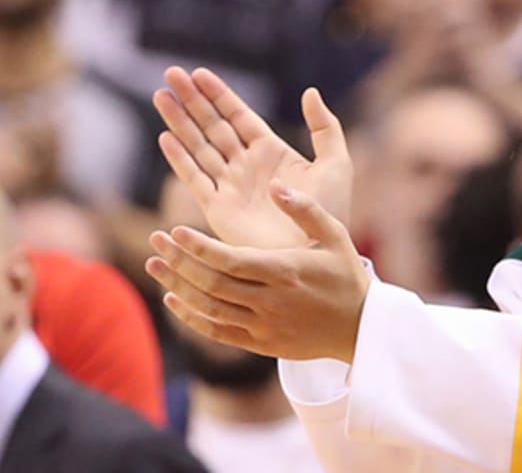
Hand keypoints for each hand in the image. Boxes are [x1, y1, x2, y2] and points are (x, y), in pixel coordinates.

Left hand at [146, 181, 369, 361]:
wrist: (360, 328)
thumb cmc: (346, 275)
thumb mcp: (335, 235)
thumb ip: (305, 209)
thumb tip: (274, 185)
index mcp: (285, 271)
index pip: (230, 260)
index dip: (198, 247)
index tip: (175, 230)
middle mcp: (270, 301)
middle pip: (210, 283)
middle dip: (178, 261)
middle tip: (156, 241)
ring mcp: (262, 325)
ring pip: (208, 307)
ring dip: (176, 286)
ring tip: (155, 264)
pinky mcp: (259, 343)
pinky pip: (215, 331)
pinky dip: (190, 316)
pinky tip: (173, 298)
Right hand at [153, 67, 351, 248]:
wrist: (317, 253)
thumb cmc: (331, 211)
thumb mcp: (336, 163)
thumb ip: (324, 127)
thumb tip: (310, 91)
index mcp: (271, 151)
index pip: (238, 116)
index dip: (219, 95)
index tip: (199, 73)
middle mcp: (246, 165)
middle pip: (212, 125)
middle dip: (192, 100)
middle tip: (171, 73)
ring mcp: (230, 186)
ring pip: (199, 146)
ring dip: (179, 121)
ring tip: (160, 95)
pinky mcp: (219, 210)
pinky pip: (195, 179)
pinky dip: (180, 159)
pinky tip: (166, 137)